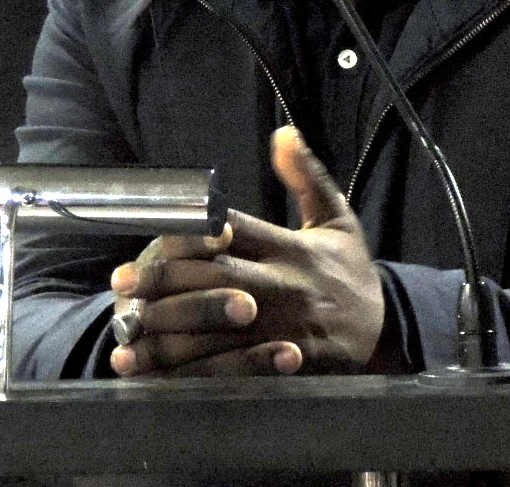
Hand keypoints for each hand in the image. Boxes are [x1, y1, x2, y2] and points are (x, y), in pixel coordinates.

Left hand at [109, 126, 384, 376]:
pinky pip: (230, 374)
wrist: (388, 332)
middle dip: (165, 284)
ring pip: (217, 333)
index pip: (234, 233)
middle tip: (121, 285)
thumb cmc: (350, 270)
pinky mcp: (284, 368)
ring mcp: (284, 330)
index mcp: (293, 247)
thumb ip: (307, 176)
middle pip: (217, 282)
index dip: (189, 234)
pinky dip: (189, 377)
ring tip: (124, 336)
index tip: (150, 240)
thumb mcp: (337, 217)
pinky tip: (155, 378)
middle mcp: (286, 287)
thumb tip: (284, 132)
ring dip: (167, 336)